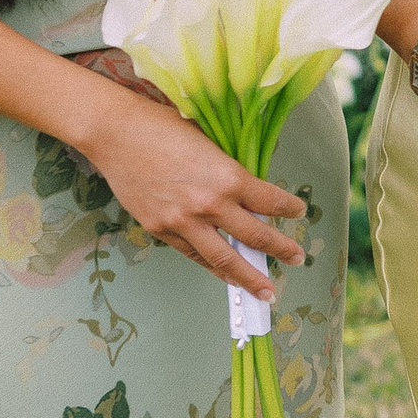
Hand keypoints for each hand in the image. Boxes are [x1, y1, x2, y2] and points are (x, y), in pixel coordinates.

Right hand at [85, 96, 308, 297]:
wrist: (117, 133)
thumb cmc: (165, 128)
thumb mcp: (211, 145)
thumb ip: (229, 172)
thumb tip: (247, 193)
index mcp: (228, 178)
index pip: (269, 201)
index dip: (288, 209)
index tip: (299, 212)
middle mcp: (209, 204)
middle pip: (253, 236)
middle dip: (280, 250)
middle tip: (297, 259)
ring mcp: (182, 221)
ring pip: (222, 258)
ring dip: (246, 276)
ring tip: (264, 290)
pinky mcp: (159, 229)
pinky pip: (192, 253)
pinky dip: (211, 265)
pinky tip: (224, 274)